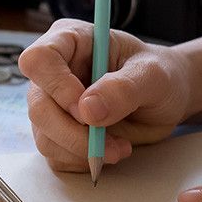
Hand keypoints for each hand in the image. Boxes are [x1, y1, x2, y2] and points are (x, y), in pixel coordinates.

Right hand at [19, 19, 193, 171]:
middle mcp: (53, 72)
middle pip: (38, 106)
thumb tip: (88, 110)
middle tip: (109, 143)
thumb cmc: (158, 75)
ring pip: (44, 136)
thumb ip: (124, 88)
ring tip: (118, 147)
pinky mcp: (57, 132)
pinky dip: (82, 161)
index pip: (39, 60)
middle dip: (73, 133)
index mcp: (69, 41)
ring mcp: (52, 104)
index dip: (57, 87)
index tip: (88, 110)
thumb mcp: (153, 75)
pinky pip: (55, 156)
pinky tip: (108, 150)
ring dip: (82, 150)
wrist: (163, 100)